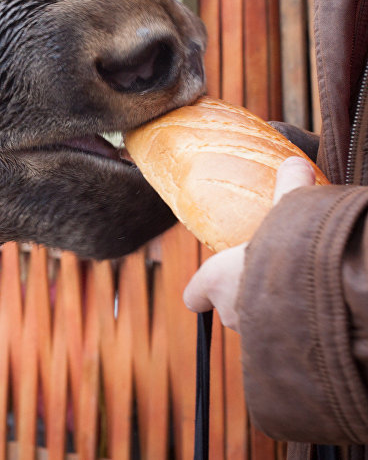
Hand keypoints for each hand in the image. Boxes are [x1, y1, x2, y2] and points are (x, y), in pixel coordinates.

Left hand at [182, 156, 316, 330]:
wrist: (315, 293)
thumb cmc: (286, 250)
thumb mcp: (285, 211)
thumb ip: (289, 188)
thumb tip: (295, 160)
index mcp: (216, 281)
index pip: (194, 296)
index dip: (203, 290)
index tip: (214, 284)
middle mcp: (229, 312)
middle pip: (229, 308)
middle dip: (247, 297)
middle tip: (271, 279)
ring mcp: (255, 335)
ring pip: (256, 326)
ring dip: (270, 314)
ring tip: (295, 296)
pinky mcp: (281, 349)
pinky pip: (281, 341)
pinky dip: (292, 329)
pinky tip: (311, 315)